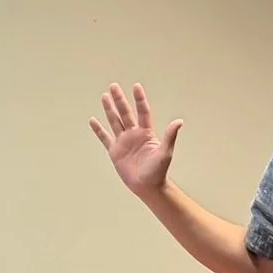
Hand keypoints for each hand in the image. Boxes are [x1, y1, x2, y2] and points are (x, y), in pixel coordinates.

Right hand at [89, 82, 182, 198]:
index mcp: (146, 133)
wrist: (147, 186)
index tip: (136, 87)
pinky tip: (93, 120)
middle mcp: (134, 134)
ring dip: (109, 109)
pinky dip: (98, 130)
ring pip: (114, 121)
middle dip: (119, 100)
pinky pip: (105, 138)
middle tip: (114, 86)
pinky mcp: (115, 151)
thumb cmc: (158, 171)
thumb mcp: (165, 152)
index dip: (139, 100)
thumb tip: (179, 121)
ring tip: (105, 96)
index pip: (142, 112)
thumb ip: (170, 136)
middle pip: (125, 113)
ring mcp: (123, 142)